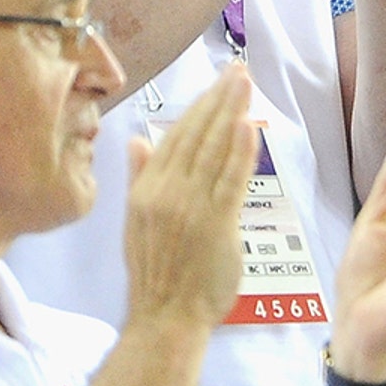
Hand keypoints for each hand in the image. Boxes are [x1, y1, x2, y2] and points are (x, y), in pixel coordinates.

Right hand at [123, 65, 257, 330]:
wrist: (165, 316)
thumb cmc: (157, 272)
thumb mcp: (137, 220)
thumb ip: (140, 177)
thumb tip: (137, 141)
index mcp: (146, 190)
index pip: (175, 136)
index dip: (198, 105)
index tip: (217, 81)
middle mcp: (166, 193)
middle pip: (195, 135)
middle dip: (218, 98)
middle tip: (238, 69)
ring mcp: (190, 207)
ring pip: (213, 150)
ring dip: (231, 113)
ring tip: (245, 84)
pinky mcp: (215, 223)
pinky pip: (230, 180)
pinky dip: (239, 151)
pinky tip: (248, 125)